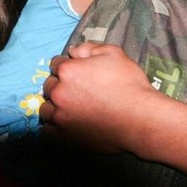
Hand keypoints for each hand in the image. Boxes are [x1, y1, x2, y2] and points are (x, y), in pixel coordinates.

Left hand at [40, 43, 159, 153]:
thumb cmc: (128, 83)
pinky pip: (47, 132)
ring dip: (54, 106)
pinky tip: (63, 124)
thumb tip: (72, 50)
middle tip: (76, 90)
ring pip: (46, 109)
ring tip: (68, 108)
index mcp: (68, 70)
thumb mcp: (113, 53)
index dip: (67, 65)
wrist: (140, 118)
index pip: (56, 63)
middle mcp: (59, 93)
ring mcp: (60, 117)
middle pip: (49, 86)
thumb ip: (89, 48)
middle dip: (60, 85)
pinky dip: (52, 127)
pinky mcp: (65, 138)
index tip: (76, 72)